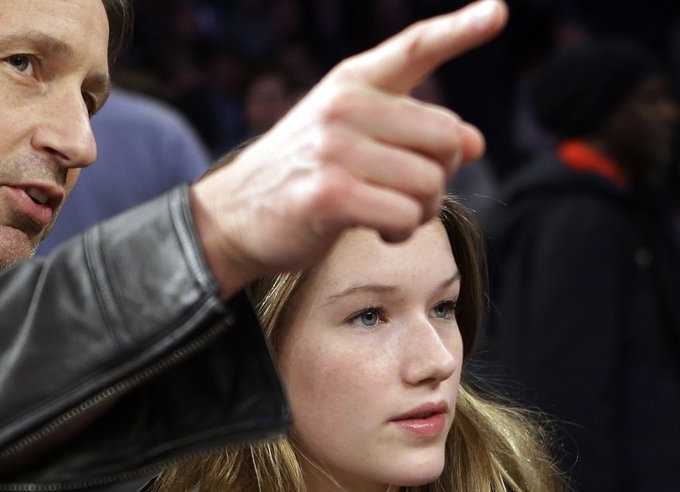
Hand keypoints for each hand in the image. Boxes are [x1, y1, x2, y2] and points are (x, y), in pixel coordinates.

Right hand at [191, 0, 507, 297]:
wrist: (233, 216)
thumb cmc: (300, 177)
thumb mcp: (349, 137)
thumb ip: (411, 132)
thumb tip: (476, 143)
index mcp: (350, 82)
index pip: (414, 48)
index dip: (460, 29)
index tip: (496, 14)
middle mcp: (343, 107)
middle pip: (446, 137)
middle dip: (440, 175)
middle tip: (408, 194)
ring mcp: (334, 149)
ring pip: (430, 183)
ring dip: (421, 211)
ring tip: (390, 215)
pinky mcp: (330, 194)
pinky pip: (405, 215)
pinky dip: (401, 232)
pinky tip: (379, 232)